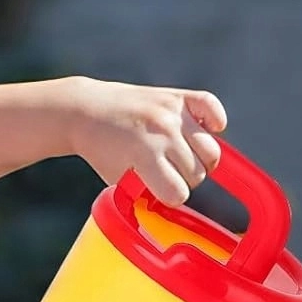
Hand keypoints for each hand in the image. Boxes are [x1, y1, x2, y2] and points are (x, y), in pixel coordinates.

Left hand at [66, 78, 226, 205]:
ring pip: (211, 150)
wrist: (87, 110)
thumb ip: (148, 192)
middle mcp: (164, 131)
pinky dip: (215, 121)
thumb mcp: (119, 179)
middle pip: (197, 173)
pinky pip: (212, 107)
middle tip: (167, 174)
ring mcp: (172, 112)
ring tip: (182, 159)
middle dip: (183, 179)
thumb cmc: (103, 148)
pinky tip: (205, 131)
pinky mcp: (177, 96)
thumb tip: (176, 204)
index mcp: (145, 154)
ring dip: (199, 161)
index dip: (169, 197)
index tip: (159, 192)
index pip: (178, 193)